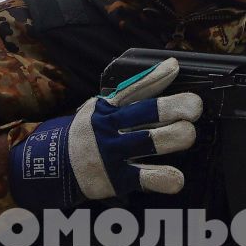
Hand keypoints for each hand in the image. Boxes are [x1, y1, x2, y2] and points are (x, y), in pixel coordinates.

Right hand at [10, 57, 203, 208]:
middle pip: (148, 113)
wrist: (51, 166)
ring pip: (151, 142)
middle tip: (194, 109)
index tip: (176, 69)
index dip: (156, 77)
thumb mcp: (100, 108)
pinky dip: (165, 178)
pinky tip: (177, 178)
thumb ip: (134, 93)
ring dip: (176, 137)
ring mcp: (112, 153)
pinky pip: (146, 178)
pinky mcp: (116, 179)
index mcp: (107, 107)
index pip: (134, 89)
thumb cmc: (86, 134)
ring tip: (188, 135)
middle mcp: (109, 127)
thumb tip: (169, 67)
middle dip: (176, 108)